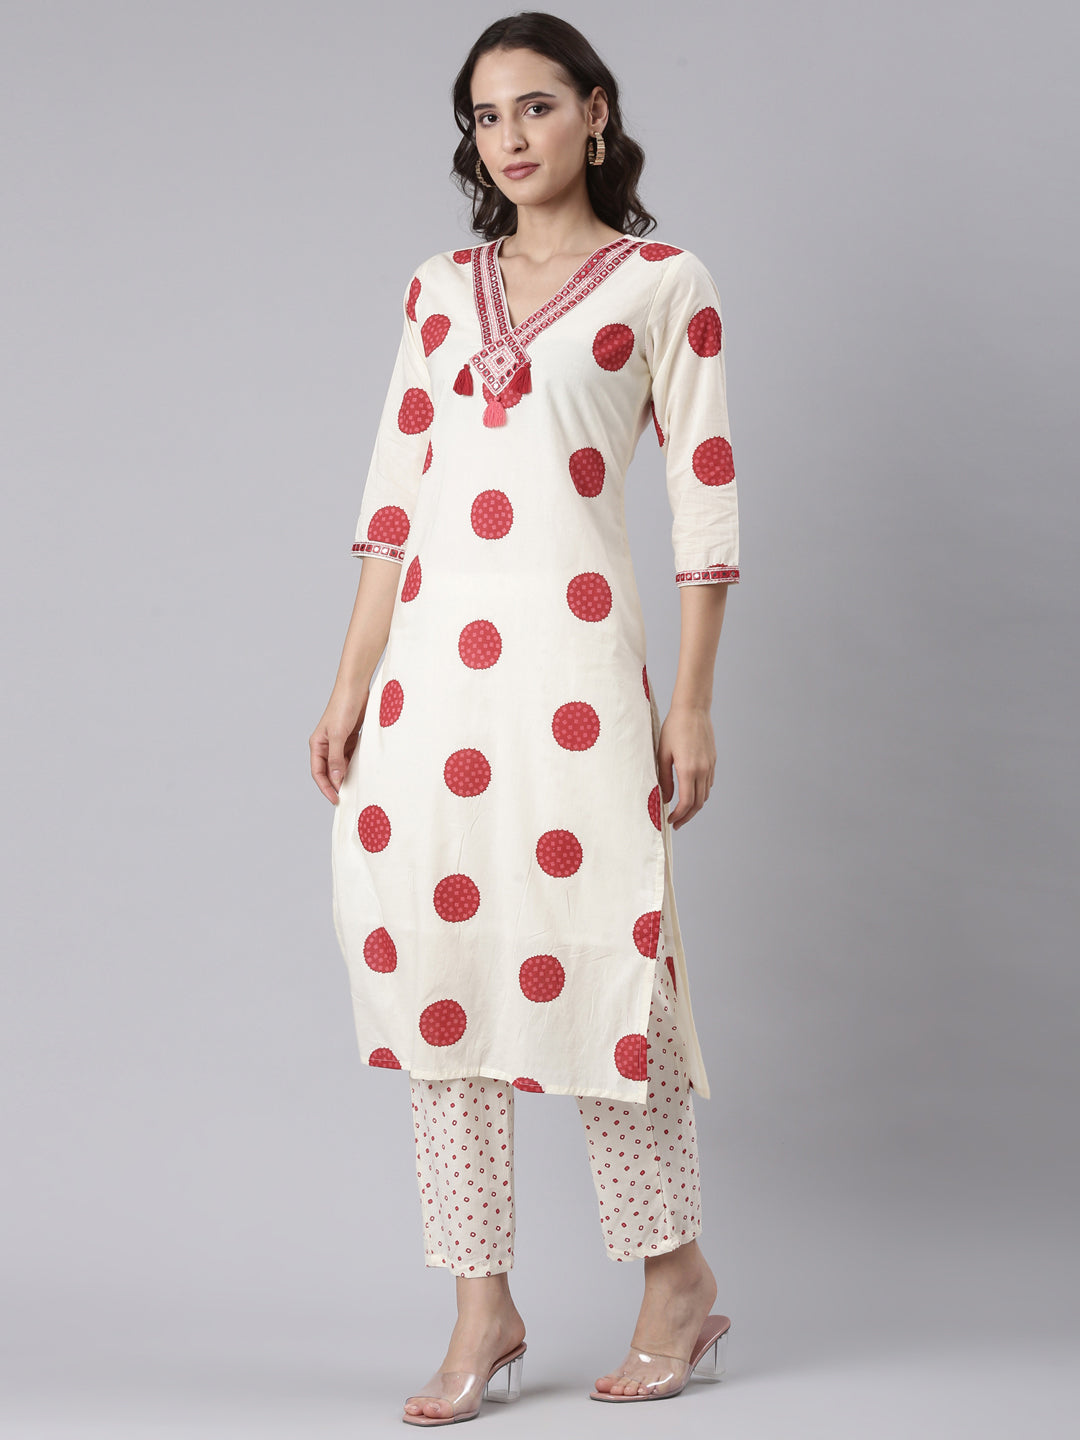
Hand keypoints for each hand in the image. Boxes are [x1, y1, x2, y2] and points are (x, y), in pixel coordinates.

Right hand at [310, 684, 368, 803]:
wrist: (355, 688)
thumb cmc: (343, 707)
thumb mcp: (339, 735)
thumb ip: (337, 757)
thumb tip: (335, 778)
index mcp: (317, 744)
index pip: (318, 772)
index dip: (326, 787)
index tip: (336, 799)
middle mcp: (326, 745)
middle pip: (329, 771)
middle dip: (337, 784)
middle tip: (348, 797)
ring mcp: (338, 742)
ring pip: (341, 765)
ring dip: (347, 775)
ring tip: (356, 786)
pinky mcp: (350, 738)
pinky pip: (351, 756)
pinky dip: (355, 764)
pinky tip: (362, 771)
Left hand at [657, 701, 714, 828]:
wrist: (693, 709)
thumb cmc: (673, 728)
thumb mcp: (662, 754)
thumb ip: (664, 778)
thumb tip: (667, 798)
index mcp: (688, 770)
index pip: (686, 803)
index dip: (679, 815)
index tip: (671, 821)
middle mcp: (702, 770)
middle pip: (698, 803)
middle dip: (687, 816)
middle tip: (676, 823)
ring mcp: (710, 766)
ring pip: (705, 795)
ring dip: (694, 806)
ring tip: (682, 810)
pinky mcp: (713, 761)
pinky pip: (708, 783)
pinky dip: (700, 793)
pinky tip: (690, 792)